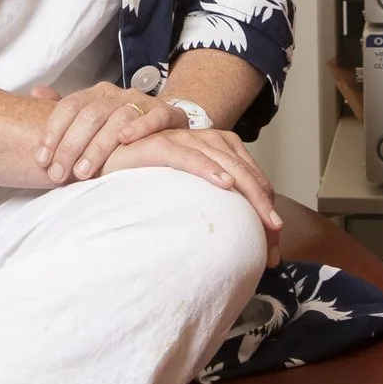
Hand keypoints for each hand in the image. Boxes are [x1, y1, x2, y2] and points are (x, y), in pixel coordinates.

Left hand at [32, 83, 184, 183]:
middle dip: (70, 146)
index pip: (69, 107)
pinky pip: (154, 117)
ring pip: (117, 119)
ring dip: (98, 147)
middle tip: (58, 174)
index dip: (52, 132)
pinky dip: (139, 127)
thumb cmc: (120, 129)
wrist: (165, 125)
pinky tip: (125, 141)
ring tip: (83, 173)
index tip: (41, 159)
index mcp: (96, 95)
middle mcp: (118, 95)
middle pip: (90, 115)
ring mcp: (143, 103)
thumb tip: (36, 92)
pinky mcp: (167, 114)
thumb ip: (64, 110)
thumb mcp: (91, 119)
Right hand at [102, 127, 283, 263]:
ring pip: (227, 165)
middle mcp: (206, 139)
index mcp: (219, 148)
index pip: (253, 179)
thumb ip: (214, 206)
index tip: (274, 243)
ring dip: (249, 195)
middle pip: (246, 174)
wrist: (106, 164)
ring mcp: (184, 140)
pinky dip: (209, 169)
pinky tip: (225, 185)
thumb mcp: (190, 194)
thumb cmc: (149, 183)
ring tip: (265, 221)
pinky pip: (190, 157)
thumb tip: (244, 244)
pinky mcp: (161, 145)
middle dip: (264, 208)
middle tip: (276, 237)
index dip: (267, 209)